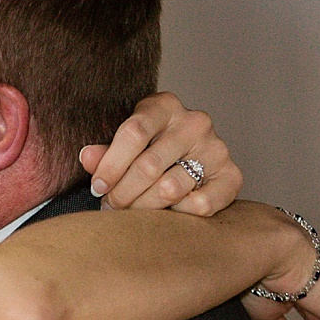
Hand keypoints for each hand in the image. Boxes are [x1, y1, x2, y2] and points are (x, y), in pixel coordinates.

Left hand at [81, 95, 238, 212]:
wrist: (192, 161)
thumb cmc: (148, 149)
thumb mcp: (125, 144)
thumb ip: (105, 152)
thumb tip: (87, 157)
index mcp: (164, 105)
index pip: (134, 133)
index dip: (111, 165)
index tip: (97, 186)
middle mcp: (195, 122)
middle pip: (149, 165)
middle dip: (123, 192)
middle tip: (111, 206)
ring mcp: (217, 148)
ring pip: (170, 188)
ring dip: (144, 207)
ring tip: (131, 211)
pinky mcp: (232, 175)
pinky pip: (199, 205)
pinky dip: (177, 213)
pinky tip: (165, 210)